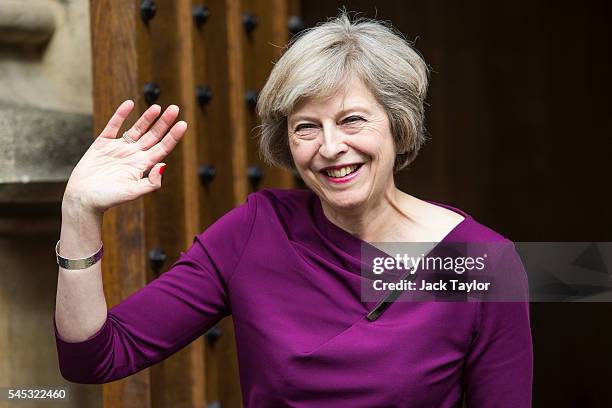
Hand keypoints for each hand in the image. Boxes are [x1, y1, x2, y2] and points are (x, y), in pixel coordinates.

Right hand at [63, 100, 186, 213]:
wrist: (82, 198)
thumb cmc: (108, 199)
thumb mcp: (133, 192)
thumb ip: (150, 182)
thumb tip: (163, 165)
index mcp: (142, 166)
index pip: (162, 148)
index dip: (173, 136)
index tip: (183, 124)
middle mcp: (133, 155)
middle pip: (153, 136)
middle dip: (164, 123)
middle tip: (175, 108)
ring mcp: (118, 148)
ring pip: (137, 129)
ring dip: (147, 118)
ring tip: (158, 107)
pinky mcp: (102, 144)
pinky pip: (113, 126)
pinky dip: (121, 114)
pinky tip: (129, 104)